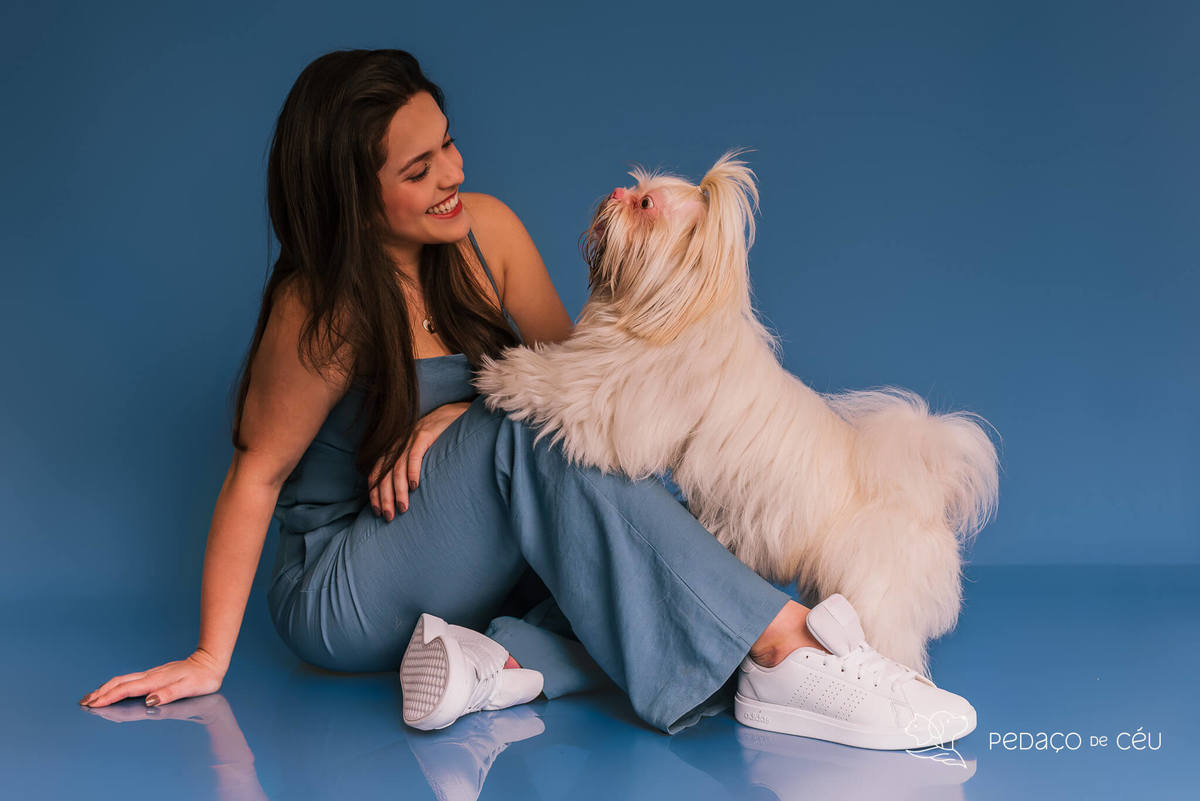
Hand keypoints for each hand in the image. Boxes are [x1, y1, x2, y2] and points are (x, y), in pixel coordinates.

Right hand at [79, 648, 225, 707]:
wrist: (211, 662)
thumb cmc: (203, 678)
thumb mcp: (190, 687)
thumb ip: (169, 693)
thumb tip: (149, 700)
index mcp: (156, 680)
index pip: (127, 689)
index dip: (109, 697)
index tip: (93, 705)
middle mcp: (151, 676)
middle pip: (120, 683)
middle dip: (101, 692)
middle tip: (84, 702)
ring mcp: (152, 674)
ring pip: (123, 680)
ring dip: (106, 688)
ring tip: (92, 696)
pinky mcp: (155, 674)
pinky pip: (130, 680)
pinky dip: (117, 685)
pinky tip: (114, 689)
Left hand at [369, 400, 471, 520]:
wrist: (454, 414)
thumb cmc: (437, 440)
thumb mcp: (418, 454)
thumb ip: (406, 468)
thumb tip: (400, 495)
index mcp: (392, 450)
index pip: (376, 474)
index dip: (374, 494)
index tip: (377, 512)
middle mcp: (397, 444)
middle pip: (384, 474)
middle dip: (385, 498)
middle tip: (389, 517)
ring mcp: (410, 438)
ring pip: (397, 468)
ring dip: (398, 491)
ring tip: (403, 507)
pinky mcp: (424, 434)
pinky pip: (415, 455)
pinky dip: (412, 471)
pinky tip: (414, 486)